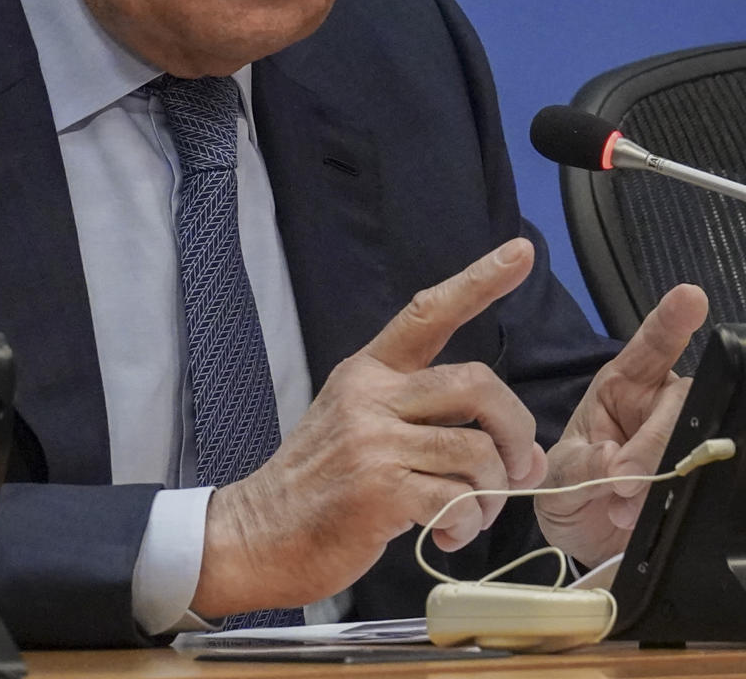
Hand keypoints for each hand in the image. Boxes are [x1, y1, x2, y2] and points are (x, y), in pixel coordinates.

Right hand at [192, 238, 547, 617]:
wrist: (260, 533)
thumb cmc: (322, 485)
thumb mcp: (366, 432)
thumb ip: (441, 431)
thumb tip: (525, 456)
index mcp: (368, 370)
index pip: (428, 312)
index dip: (480, 281)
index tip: (521, 252)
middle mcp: (371, 395)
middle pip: (477, 384)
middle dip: (514, 429)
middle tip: (511, 467)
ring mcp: (373, 440)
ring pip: (477, 451)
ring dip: (492, 493)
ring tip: (471, 514)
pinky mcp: (379, 490)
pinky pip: (457, 500)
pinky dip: (466, 524)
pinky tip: (447, 534)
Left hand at [535, 284, 708, 569]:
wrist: (584, 539)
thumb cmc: (568, 488)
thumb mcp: (560, 474)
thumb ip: (581, 467)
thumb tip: (613, 462)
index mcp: (621, 385)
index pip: (651, 344)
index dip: (671, 321)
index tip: (691, 297)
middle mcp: (657, 405)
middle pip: (678, 402)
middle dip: (653, 443)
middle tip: (620, 479)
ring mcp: (678, 440)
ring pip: (694, 441)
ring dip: (657, 478)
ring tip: (618, 507)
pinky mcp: (693, 478)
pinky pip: (701, 480)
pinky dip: (665, 504)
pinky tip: (632, 518)